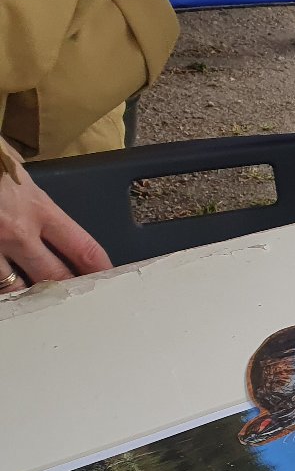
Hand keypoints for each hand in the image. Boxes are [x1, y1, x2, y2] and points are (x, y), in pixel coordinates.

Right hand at [0, 139, 112, 290]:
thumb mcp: (14, 169)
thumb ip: (31, 194)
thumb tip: (41, 209)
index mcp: (38, 207)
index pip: (82, 246)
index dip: (100, 266)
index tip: (107, 277)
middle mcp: (18, 231)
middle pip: (54, 275)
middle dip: (67, 288)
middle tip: (77, 300)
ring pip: (13, 287)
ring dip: (25, 294)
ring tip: (34, 301)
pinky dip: (1, 288)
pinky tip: (7, 292)